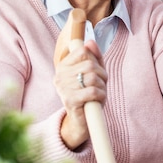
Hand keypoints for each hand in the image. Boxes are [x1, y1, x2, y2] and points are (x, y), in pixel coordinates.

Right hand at [53, 13, 107, 149]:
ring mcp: (63, 88)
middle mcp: (60, 75)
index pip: (83, 50)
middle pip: (90, 64)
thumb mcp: (93, 73)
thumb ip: (94, 57)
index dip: (95, 59)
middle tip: (101, 84)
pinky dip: (101, 95)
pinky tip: (98, 100)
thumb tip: (90, 42)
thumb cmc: (88, 95)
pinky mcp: (70, 100)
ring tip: (98, 93)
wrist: (81, 121)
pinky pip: (92, 91)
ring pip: (93, 77)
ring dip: (102, 86)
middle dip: (102, 74)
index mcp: (63, 66)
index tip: (96, 71)